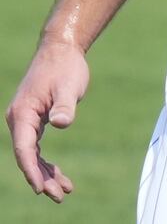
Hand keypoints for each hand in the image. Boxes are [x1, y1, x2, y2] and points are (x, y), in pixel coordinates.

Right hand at [6, 40, 89, 201]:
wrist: (62, 49)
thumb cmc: (65, 67)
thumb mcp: (68, 86)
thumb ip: (64, 105)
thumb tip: (61, 123)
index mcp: (23, 113)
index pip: (24, 149)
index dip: (32, 171)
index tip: (41, 189)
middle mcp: (20, 120)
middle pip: (28, 156)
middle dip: (42, 178)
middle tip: (60, 195)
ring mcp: (26, 121)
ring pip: (32, 155)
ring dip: (46, 173)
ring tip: (65, 190)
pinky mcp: (35, 119)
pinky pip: (37, 147)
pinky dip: (46, 162)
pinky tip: (59, 175)